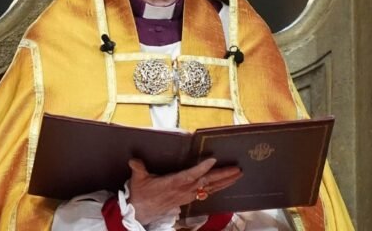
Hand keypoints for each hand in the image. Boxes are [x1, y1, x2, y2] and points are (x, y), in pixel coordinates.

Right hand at [126, 158, 241, 224]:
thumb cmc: (140, 194)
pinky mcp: (188, 199)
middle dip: (223, 176)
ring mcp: (187, 195)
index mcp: (173, 183)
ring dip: (225, 182)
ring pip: (210, 188)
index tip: (213, 160)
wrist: (140, 212)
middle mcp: (184, 190)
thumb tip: (134, 160)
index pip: (190, 174)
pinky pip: (206, 193)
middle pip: (207, 182)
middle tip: (238, 169)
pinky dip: (217, 188)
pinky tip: (225, 184)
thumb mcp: (138, 180)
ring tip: (238, 175)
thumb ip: (138, 168)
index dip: (202, 168)